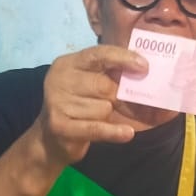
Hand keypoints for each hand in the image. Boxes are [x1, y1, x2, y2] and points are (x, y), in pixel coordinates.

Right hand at [35, 45, 146, 166]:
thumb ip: (112, 76)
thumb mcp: (90, 86)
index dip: (123, 58)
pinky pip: (97, 127)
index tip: (144, 66)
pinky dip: (114, 131)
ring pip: (103, 108)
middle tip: (123, 105)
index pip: (98, 54)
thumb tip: (146, 72)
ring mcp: (57, 103)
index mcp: (68, 64)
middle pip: (104, 86)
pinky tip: (126, 133)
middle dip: (119, 98)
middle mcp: (60, 79)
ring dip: (108, 117)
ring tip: (96, 120)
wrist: (49, 140)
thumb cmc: (78, 108)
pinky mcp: (60, 126)